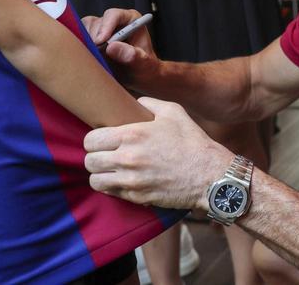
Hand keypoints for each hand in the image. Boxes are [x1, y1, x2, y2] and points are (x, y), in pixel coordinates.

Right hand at [82, 8, 158, 89]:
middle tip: (95, 55)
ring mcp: (100, 29)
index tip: (100, 41)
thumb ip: (132, 55)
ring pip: (83, 29)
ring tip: (94, 59)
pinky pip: (77, 37)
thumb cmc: (145, 68)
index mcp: (131, 19)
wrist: (138, 78)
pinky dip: (79, 48)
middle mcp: (114, 21)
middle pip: (96, 23)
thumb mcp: (143, 64)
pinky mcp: (89, 38)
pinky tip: (86, 59)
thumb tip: (112, 47)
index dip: (105, 27)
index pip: (114, 15)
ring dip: (85, 44)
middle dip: (93, 39)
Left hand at [84, 97, 232, 210]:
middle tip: (105, 155)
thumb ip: (149, 103)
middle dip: (95, 156)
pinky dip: (112, 187)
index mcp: (132, 134)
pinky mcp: (137, 197)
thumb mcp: (174, 112)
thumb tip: (134, 101)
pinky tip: (122, 180)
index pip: (91, 139)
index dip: (94, 139)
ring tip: (111, 169)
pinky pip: (110, 193)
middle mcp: (127, 158)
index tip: (101, 140)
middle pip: (89, 161)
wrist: (209, 175)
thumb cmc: (192, 142)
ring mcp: (131, 180)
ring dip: (101, 174)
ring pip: (95, 180)